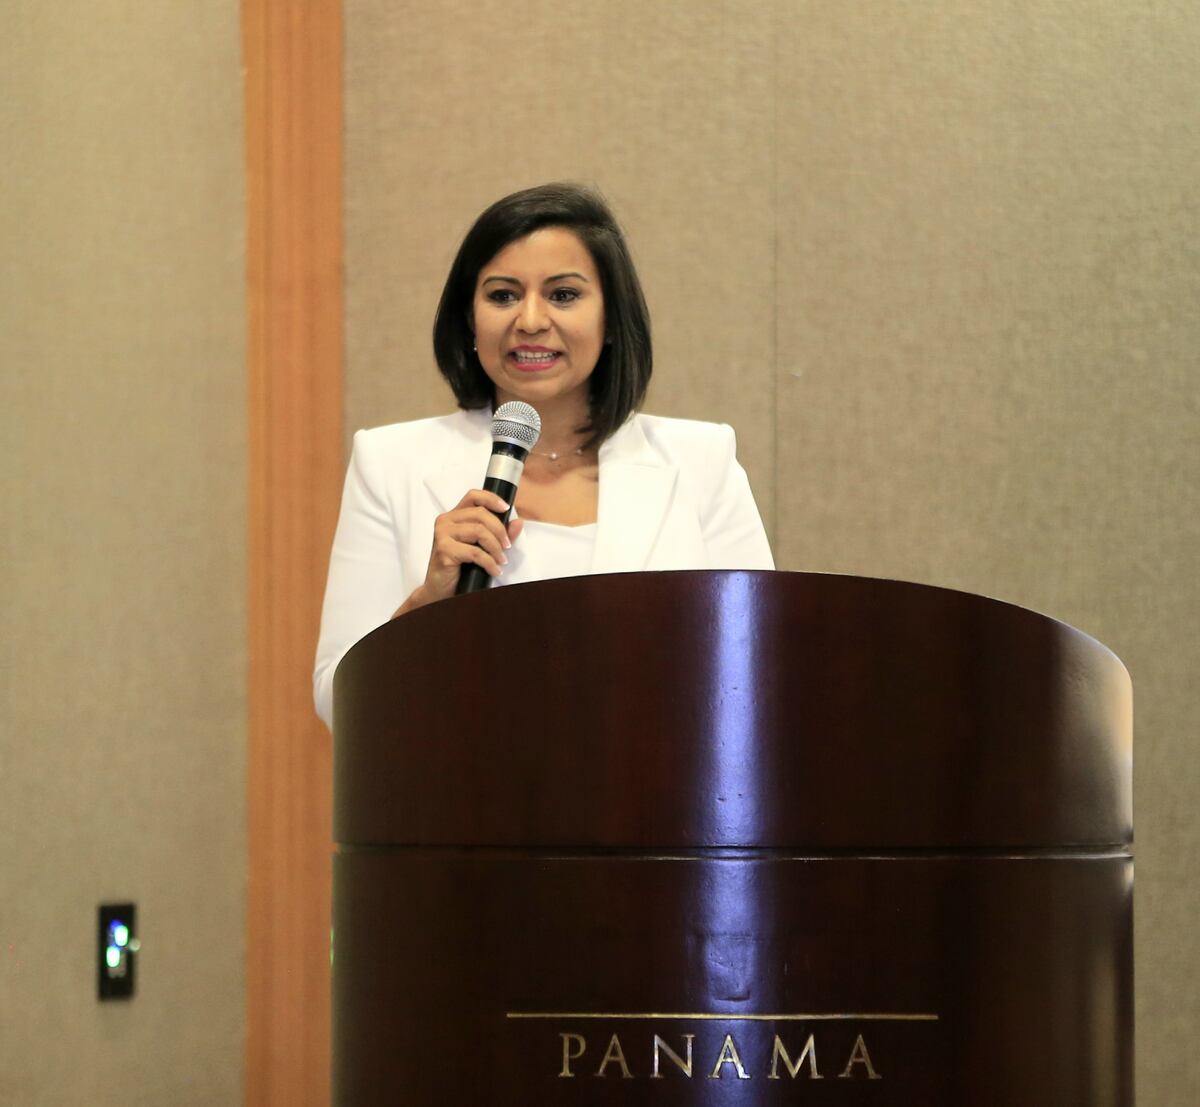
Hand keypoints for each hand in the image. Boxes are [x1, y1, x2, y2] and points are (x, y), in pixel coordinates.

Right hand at [393, 490, 522, 615]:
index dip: (491, 498)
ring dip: (496, 548)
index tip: (506, 508)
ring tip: (501, 560)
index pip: (473, 496)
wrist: (440, 589)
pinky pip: (475, 552)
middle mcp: (445, 521)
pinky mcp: (444, 550)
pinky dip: (489, 562)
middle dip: (499, 531)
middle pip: (480, 514)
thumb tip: (518, 522)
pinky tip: (494, 570)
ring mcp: (442, 534)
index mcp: (454, 516)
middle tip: (507, 546)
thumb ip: (499, 534)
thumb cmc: (459, 567)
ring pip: (479, 531)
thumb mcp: (482, 547)